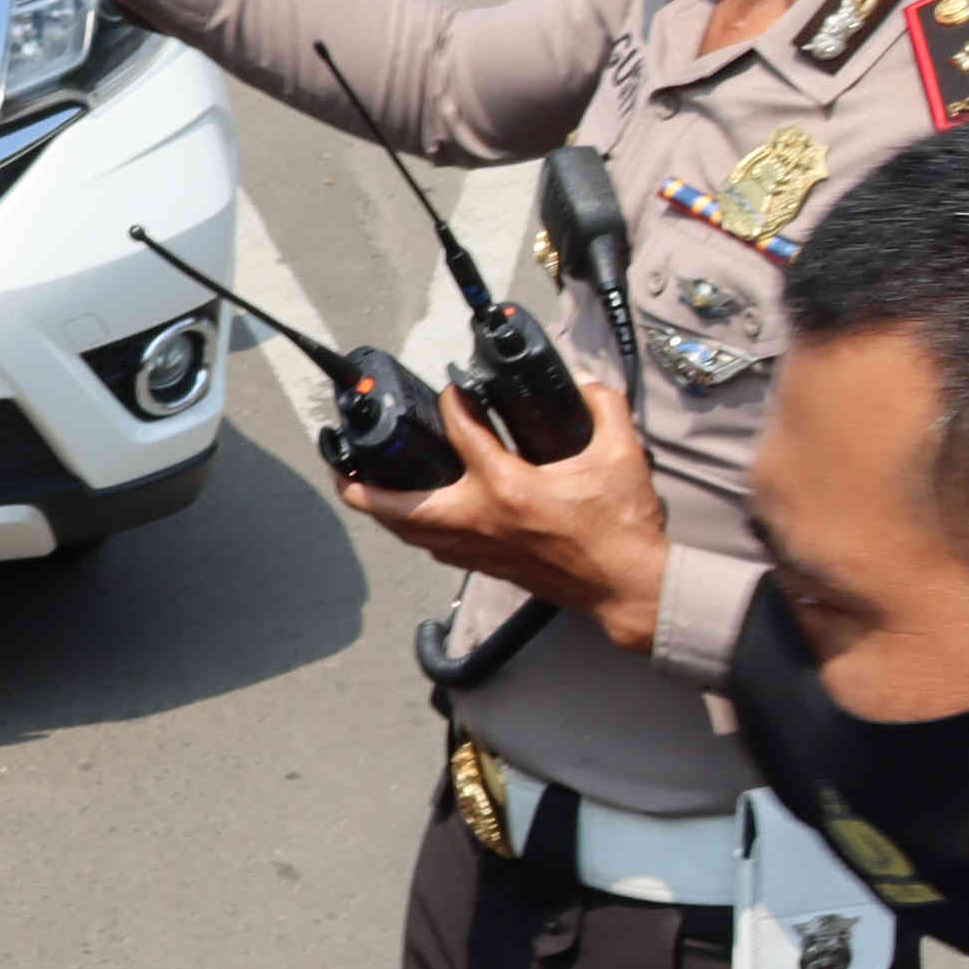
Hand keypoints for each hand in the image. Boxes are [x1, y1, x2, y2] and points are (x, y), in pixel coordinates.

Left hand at [351, 369, 673, 654]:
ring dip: (381, 509)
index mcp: (507, 489)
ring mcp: (478, 548)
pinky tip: (410, 517)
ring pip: (409, 532)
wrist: (629, 588)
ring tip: (358, 488)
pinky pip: (433, 547)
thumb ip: (603, 408)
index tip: (451, 388)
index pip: (460, 433)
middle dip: (361, 485)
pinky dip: (412, 530)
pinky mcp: (486, 566)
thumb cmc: (623, 528)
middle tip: (339, 463)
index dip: (451, 404)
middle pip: (398, 505)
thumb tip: (585, 380)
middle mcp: (480, 521)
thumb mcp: (622, 456)